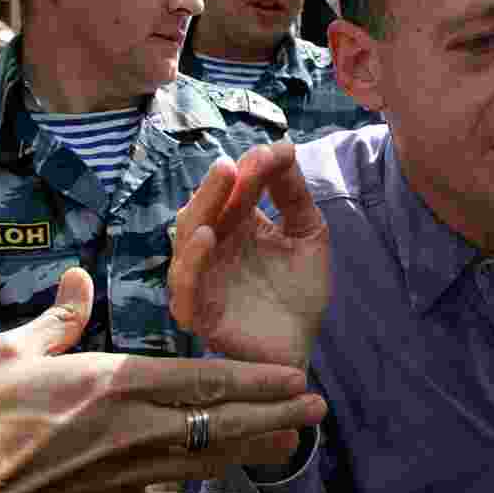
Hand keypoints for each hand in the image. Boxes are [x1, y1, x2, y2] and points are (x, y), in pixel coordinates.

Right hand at [0, 267, 325, 492]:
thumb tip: (79, 280)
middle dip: (276, 412)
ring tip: (295, 443)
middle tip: (317, 407)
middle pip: (223, 417)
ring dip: (257, 449)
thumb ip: (58, 319)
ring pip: (210, 459)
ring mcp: (130, 474)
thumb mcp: (8, 355)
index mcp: (116, 383)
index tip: (294, 375)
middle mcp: (136, 429)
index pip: (206, 376)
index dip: (257, 377)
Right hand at [169, 142, 330, 369]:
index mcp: (236, 227)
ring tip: (220, 188)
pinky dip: (192, 262)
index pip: (235, 192)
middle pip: (203, 210)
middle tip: (233, 164)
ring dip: (201, 211)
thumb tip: (283, 147)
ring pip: (186, 241)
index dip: (250, 171)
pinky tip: (207, 239)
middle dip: (216, 186)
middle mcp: (212, 249)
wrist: (302, 345)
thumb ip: (294, 195)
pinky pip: (185, 287)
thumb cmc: (300, 291)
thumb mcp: (308, 233)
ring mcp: (202, 280)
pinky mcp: (198, 313)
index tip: (272, 153)